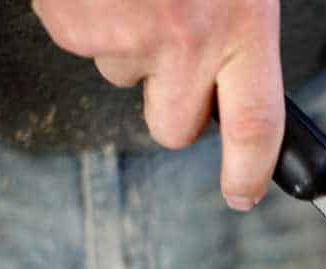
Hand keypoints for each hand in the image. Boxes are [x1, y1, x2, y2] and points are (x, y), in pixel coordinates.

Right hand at [32, 0, 283, 210]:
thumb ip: (239, 36)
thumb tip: (235, 93)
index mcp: (241, 24)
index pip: (256, 125)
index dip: (251, 170)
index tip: (243, 192)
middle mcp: (184, 39)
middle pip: (174, 128)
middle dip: (176, 107)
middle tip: (179, 57)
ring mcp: (121, 33)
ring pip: (125, 79)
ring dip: (133, 47)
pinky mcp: (69, 21)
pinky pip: (84, 44)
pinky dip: (93, 19)